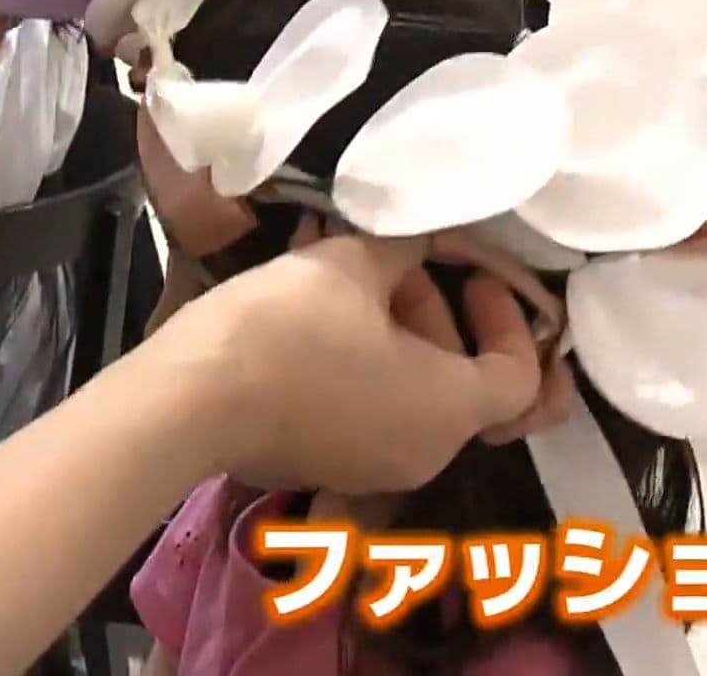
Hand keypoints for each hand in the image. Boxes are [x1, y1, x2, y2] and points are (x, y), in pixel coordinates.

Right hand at [162, 234, 548, 494]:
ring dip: (395, 332)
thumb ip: (402, 248)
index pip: (520, 376)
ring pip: (410, 395)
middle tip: (399, 260)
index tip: (473, 276)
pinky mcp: (321, 464)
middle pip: (462, 384)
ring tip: (346, 272)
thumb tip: (418, 239)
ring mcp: (369, 469)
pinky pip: (367, 412)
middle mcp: (422, 455)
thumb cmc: (286, 331)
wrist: (186, 400)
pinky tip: (316, 310)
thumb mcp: (350, 266)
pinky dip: (362, 364)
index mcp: (449, 412)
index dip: (510, 319)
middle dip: (438, 313)